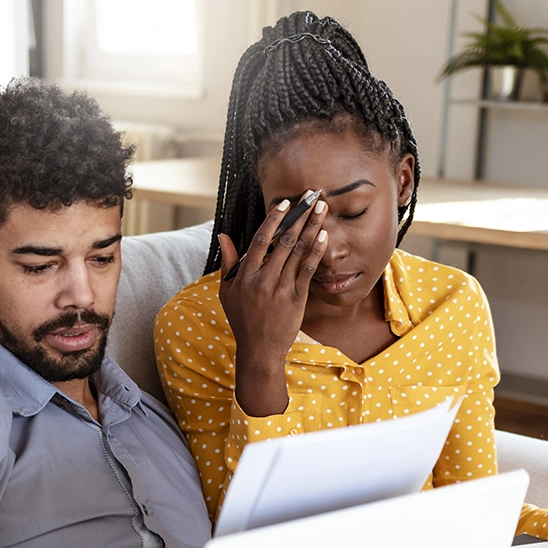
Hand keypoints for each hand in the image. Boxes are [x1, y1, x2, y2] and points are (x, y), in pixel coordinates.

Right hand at [218, 195, 327, 417]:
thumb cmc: (242, 319)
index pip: (260, 240)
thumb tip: (223, 234)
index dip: (274, 220)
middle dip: (300, 216)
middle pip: (283, 241)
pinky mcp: (296, 300)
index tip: (286, 203)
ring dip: (312, 228)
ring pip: (298, 252)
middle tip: (313, 196)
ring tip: (323, 209)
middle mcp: (263, 281)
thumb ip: (228, 262)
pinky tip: (323, 235)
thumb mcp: (227, 292)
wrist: (259, 350)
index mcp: (245, 277)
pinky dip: (316, 251)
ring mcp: (280, 290)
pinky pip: (308, 271)